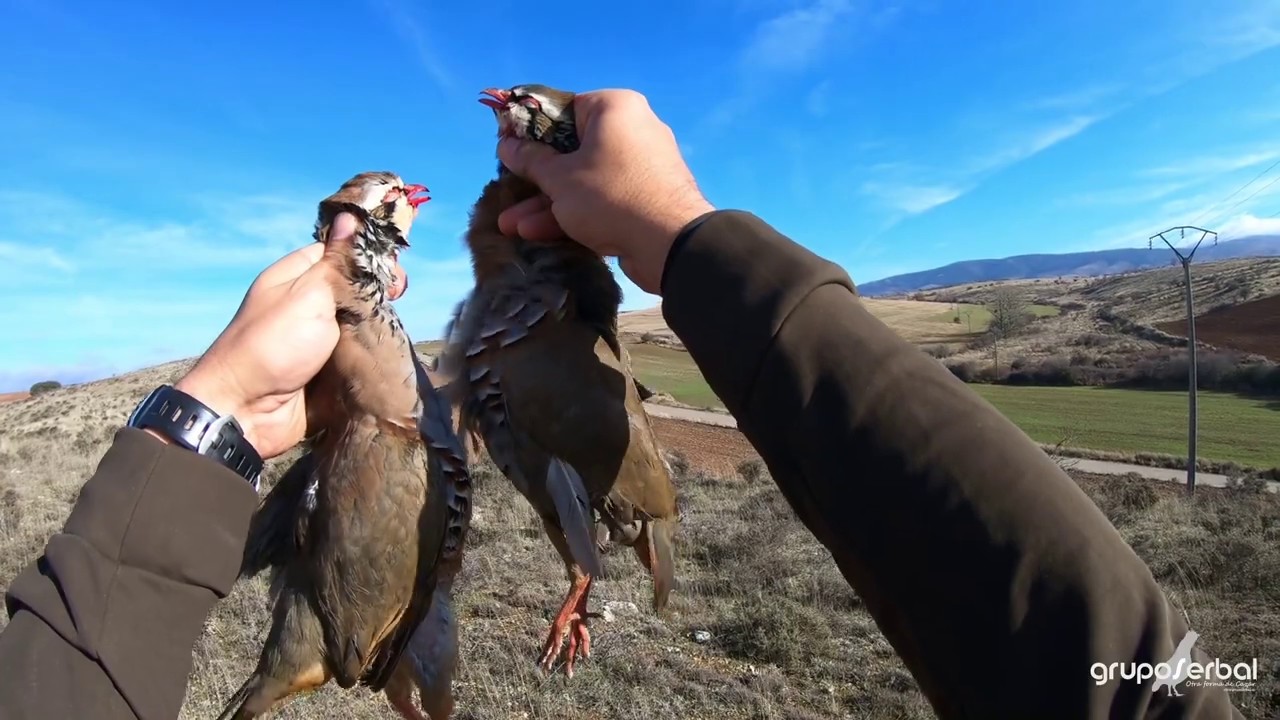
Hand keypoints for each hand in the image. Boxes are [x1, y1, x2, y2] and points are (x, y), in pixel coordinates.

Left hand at [167, 213, 407, 459]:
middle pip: (353, 289)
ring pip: (359, 324)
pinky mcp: (326, 372)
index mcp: (296, 278)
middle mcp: (305, 306)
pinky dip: (370, 357)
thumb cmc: (272, 345)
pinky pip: (357, 358)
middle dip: (377, 293)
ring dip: (377, 327)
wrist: (245, 412)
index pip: (338, 253)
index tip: (394, 268)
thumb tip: (349, 215)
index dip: (367, 256)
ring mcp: (316, 341)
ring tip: (393, 330)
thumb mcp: (308, 295)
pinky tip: (387, 356)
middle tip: (396, 301)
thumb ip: (336, 261)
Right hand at [495, 89, 714, 294]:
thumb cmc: (610, 195)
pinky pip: (602, 200)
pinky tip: (537, 234)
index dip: (530, 131)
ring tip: (510, 226)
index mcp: (615, 108)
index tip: (506, 149)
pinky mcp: (644, 199)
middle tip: (507, 194)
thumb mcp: (560, 178)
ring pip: (583, 181)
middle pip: (571, 150)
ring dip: (547, 204)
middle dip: (535, 179)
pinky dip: (573, 214)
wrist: (670, 244)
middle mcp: (632, 130)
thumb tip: (506, 145)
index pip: (563, 109)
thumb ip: (530, 161)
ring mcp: (640, 167)